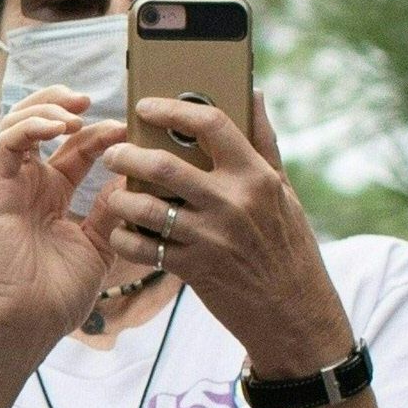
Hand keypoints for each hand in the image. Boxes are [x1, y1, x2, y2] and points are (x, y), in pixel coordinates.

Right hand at [0, 86, 124, 368]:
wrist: (33, 322)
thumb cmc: (62, 291)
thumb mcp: (100, 242)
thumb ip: (113, 207)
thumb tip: (136, 173)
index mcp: (55, 192)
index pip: (76, 147)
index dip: (100, 132)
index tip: (127, 129)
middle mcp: (32, 182)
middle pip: (41, 123)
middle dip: (64, 103)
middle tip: (92, 99)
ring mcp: (13, 184)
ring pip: (20, 123)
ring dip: (48, 109)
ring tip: (75, 112)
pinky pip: (9, 145)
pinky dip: (32, 127)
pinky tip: (59, 128)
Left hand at [99, 94, 352, 371]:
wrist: (295, 313)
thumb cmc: (289, 247)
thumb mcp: (284, 192)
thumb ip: (264, 142)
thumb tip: (252, 93)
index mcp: (255, 176)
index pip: (210, 123)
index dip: (173, 108)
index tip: (146, 106)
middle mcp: (232, 202)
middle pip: (163, 166)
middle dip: (127, 155)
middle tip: (113, 153)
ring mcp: (211, 237)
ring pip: (146, 208)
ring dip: (120, 199)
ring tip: (114, 195)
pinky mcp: (194, 269)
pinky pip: (143, 248)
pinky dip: (125, 238)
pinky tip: (122, 233)